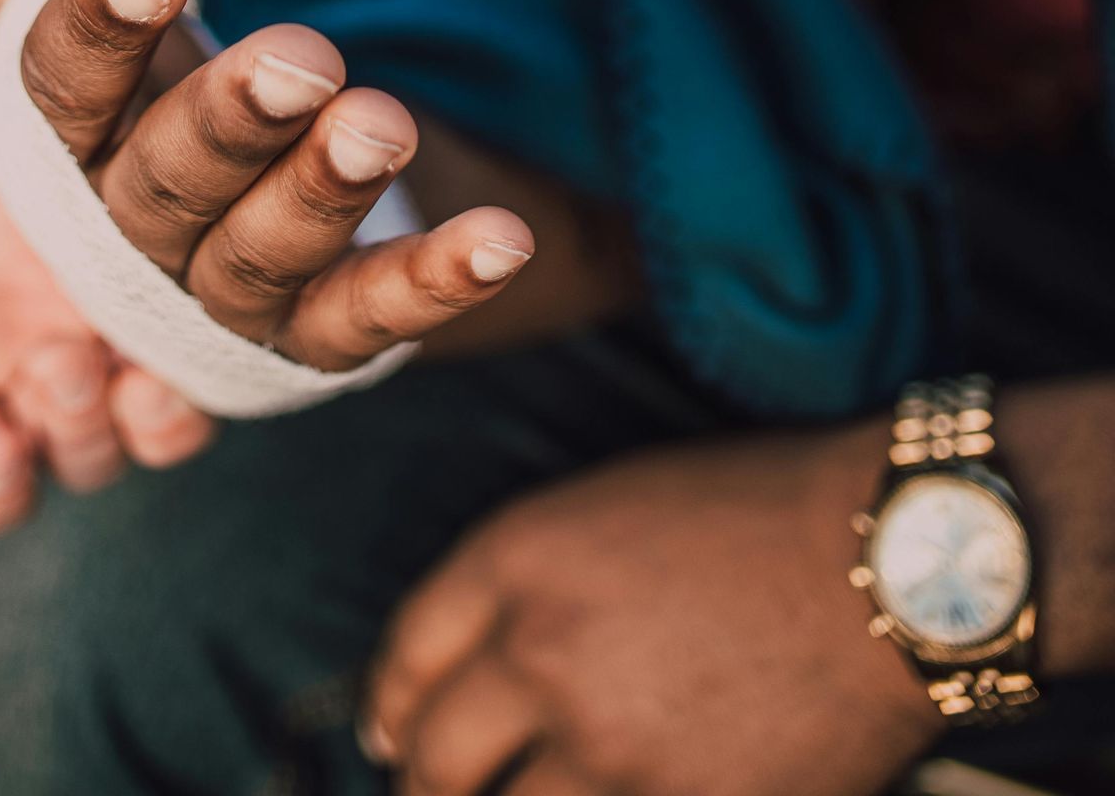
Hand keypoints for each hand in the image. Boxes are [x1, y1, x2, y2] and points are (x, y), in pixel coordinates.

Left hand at [0, 0, 212, 571]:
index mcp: (118, 250)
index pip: (186, 335)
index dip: (186, 363)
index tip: (168, 349)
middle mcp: (57, 325)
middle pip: (110, 421)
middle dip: (113, 413)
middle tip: (83, 359)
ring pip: (13, 469)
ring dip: (18, 462)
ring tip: (12, 402)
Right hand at [18, 0, 536, 369]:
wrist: (213, 198)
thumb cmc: (124, 77)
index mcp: (60, 141)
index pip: (60, 85)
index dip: (98, 25)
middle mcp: (124, 229)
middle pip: (162, 185)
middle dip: (228, 123)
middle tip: (300, 57)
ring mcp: (217, 291)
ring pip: (258, 259)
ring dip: (323, 195)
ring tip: (384, 121)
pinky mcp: (312, 333)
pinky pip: (367, 321)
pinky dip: (431, 284)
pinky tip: (498, 239)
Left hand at [360, 425, 939, 795]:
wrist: (884, 561)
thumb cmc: (756, 513)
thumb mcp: (608, 507)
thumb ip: (526, 580)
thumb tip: (476, 665)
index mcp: (518, 560)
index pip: (407, 656)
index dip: (391, 705)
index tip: (390, 732)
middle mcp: (543, 656)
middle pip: (434, 758)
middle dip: (425, 783)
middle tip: (432, 790)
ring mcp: (609, 749)